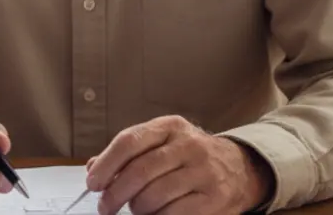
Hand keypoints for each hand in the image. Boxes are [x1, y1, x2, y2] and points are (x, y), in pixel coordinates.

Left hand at [86, 116, 271, 214]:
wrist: (239, 168)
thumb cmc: (189, 156)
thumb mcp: (161, 142)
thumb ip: (129, 152)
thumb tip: (94, 167)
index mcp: (169, 126)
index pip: (129, 141)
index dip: (106, 164)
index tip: (92, 182)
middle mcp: (188, 145)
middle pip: (140, 170)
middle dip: (116, 193)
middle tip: (105, 206)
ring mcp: (203, 171)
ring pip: (155, 195)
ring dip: (137, 208)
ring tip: (134, 209)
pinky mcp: (214, 198)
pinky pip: (174, 213)